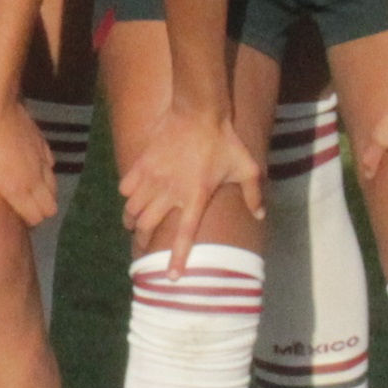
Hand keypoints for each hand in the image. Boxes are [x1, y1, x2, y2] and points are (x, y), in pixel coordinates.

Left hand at [0, 92, 55, 229]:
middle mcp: (35, 177)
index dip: (26, 221)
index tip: (10, 215)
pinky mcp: (42, 143)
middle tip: (18, 205)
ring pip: (53, 187)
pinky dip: (42, 170)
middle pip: (50, 208)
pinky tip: (25, 164)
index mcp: (17, 188)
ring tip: (22, 188)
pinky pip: (50, 165)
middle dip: (38, 210)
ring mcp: (41, 159)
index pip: (37, 217)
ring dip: (42, 192)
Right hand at [117, 99, 261, 263]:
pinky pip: (126, 186)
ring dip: (132, 220)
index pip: (184, 236)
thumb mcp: (246, 167)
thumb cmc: (224, 140)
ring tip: (133, 224)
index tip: (170, 277)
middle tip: (144, 245)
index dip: (177, 258)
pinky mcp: (142, 163)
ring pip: (133, 209)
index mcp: (195, 198)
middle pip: (149, 226)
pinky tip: (129, 196)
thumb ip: (253, 193)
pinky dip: (126, 195)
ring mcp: (153, 177)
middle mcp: (170, 192)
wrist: (199, 110)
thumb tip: (261, 214)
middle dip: (144, 240)